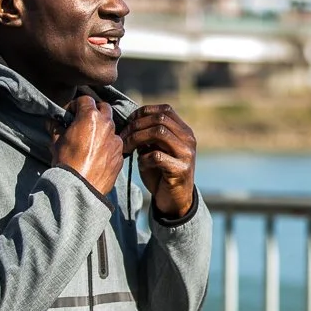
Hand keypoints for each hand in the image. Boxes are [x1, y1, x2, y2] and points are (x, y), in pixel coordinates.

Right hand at [52, 95, 123, 194]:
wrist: (80, 187)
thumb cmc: (67, 162)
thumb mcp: (56, 142)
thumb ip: (55, 127)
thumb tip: (52, 121)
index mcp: (90, 117)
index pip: (85, 99)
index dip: (75, 105)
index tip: (70, 114)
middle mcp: (107, 125)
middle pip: (104, 108)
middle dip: (94, 111)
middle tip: (83, 121)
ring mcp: (116, 140)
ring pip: (111, 127)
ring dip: (102, 129)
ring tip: (91, 140)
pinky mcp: (120, 155)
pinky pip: (115, 145)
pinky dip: (107, 146)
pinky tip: (97, 155)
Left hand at [120, 104, 196, 218]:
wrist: (174, 200)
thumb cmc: (161, 173)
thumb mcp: (155, 150)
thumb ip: (148, 136)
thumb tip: (131, 122)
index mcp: (184, 131)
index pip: (165, 110)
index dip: (144, 112)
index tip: (129, 122)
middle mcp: (188, 139)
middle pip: (160, 119)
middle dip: (136, 125)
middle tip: (122, 136)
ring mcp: (187, 154)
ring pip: (159, 133)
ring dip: (137, 138)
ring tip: (127, 148)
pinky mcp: (181, 170)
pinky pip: (156, 156)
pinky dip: (143, 158)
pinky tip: (141, 164)